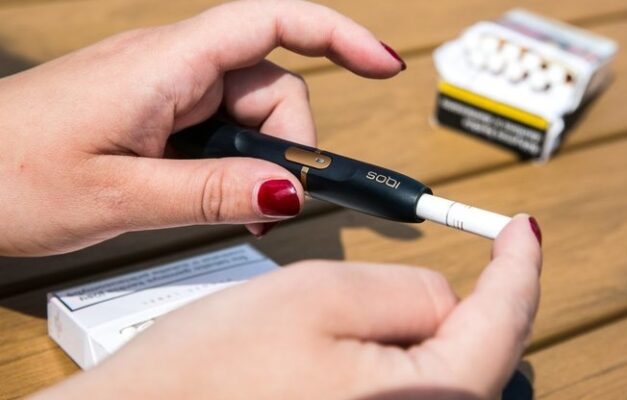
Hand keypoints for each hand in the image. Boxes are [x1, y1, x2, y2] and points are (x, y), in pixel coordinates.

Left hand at [0, 0, 404, 255]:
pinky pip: (221, 130)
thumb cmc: (8, 173)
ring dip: (261, 164)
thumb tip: (288, 188)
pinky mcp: (159, 113)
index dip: (338, 36)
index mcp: (165, 64)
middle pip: (273, 84)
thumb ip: (210, 192)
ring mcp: (166, 90)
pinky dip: (236, 166)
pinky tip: (219, 198)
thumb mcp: (119, 196)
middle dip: (290, 146)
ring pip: (251, 114)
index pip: (273, 23)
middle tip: (271, 207)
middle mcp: (173, 67)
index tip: (385, 65)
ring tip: (240, 212)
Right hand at [33, 215, 541, 399]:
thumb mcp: (316, 295)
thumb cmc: (208, 375)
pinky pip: (406, 387)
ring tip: (372, 313)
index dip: (518, 265)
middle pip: (479, 353)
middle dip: (475, 301)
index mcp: (427, 398)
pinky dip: (400, 355)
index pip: (504, 322)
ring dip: (425, 331)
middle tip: (460, 258)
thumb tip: (445, 297)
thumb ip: (404, 289)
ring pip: (441, 370)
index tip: (523, 229)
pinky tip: (359, 345)